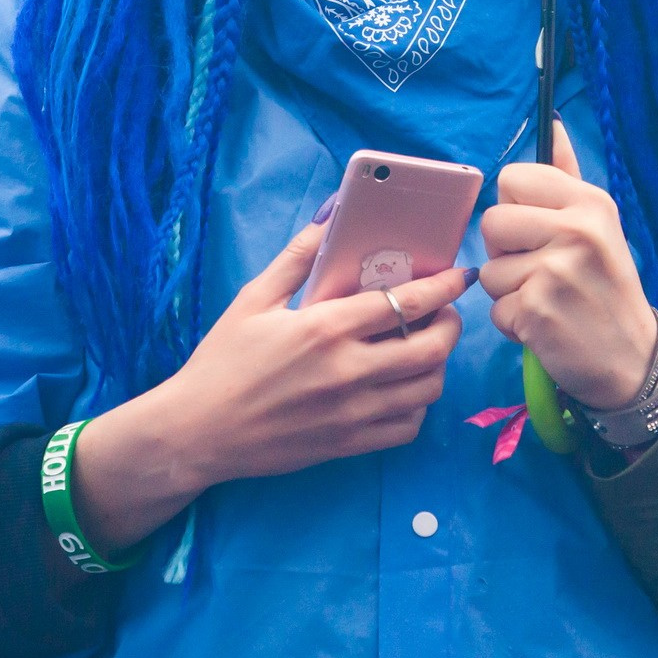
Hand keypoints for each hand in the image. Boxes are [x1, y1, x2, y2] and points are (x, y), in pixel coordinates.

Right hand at [69, 220, 472, 554]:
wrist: (197, 431)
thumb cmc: (222, 360)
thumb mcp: (255, 298)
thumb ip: (299, 255)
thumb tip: (333, 212)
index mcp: (326, 328)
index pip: (407, 301)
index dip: (444, 286)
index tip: (459, 275)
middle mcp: (348, 372)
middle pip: (432, 348)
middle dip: (450, 325)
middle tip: (443, 313)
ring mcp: (352, 413)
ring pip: (427, 389)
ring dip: (437, 365)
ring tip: (424, 347)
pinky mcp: (348, 444)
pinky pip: (407, 427)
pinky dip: (417, 405)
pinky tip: (402, 388)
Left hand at [480, 124, 657, 408]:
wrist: (632, 358)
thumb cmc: (606, 286)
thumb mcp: (599, 225)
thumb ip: (567, 176)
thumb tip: (553, 125)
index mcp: (589, 203)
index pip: (512, 179)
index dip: (516, 209)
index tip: (540, 232)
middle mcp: (575, 231)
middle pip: (491, 223)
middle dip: (505, 252)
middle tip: (541, 271)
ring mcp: (555, 272)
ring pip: (488, 271)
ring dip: (509, 292)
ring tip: (547, 300)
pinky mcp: (536, 312)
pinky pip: (495, 309)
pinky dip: (513, 323)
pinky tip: (545, 326)